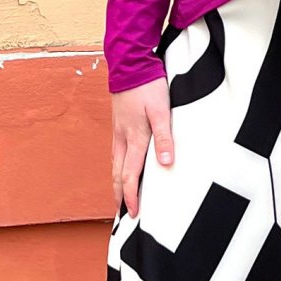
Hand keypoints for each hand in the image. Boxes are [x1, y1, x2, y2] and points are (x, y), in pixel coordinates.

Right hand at [110, 76, 173, 217]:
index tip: (133, 214)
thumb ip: (164, 137)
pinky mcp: (118, 124)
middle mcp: (122, 138)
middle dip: (120, 196)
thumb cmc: (148, 85)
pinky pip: (116, 153)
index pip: (130, 176)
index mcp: (134, 138)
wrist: (129, 64)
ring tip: (121, 198)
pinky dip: (117, 168)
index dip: (131, 197)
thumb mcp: (162, 109)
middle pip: (118, 174)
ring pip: (115, 165)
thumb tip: (165, 165)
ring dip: (117, 184)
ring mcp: (118, 131)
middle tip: (123, 215)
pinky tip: (122, 168)